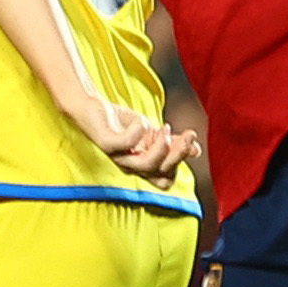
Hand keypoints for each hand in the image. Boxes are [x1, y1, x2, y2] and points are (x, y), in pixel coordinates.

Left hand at [72, 97, 200, 182]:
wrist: (90, 107)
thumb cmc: (121, 122)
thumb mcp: (152, 133)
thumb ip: (172, 143)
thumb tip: (196, 150)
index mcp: (142, 167)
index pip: (167, 179)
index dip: (180, 162)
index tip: (186, 138)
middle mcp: (131, 167)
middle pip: (162, 175)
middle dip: (179, 154)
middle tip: (189, 133)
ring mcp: (119, 157)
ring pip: (148, 164)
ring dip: (162, 146)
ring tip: (165, 128)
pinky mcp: (107, 144)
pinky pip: (127, 143)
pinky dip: (139, 131)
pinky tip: (142, 120)